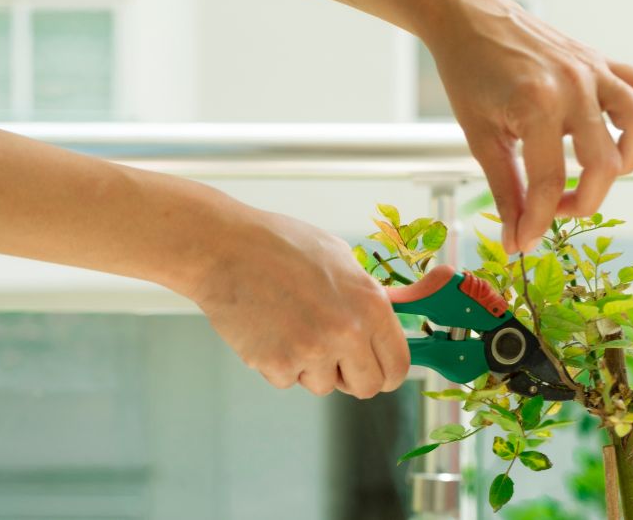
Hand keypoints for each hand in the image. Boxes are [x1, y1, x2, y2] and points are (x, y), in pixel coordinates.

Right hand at [184, 204, 409, 398]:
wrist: (224, 248)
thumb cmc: (281, 246)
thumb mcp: (340, 258)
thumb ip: (371, 295)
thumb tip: (407, 310)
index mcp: (370, 304)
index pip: (398, 365)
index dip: (388, 372)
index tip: (379, 370)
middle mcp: (347, 332)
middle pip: (367, 387)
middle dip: (353, 376)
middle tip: (335, 356)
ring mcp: (311, 351)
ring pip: (324, 385)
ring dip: (312, 366)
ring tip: (291, 325)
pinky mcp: (276, 364)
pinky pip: (288, 380)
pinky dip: (280, 363)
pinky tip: (269, 329)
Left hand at [423, 0, 632, 252]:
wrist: (468, 17)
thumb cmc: (468, 73)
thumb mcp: (480, 137)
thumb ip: (506, 190)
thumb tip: (518, 240)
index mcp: (537, 104)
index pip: (551, 182)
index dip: (539, 222)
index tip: (525, 242)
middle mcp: (574, 85)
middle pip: (603, 164)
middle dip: (582, 201)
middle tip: (554, 209)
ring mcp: (593, 70)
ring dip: (627, 161)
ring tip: (596, 174)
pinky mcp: (601, 61)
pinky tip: (626, 139)